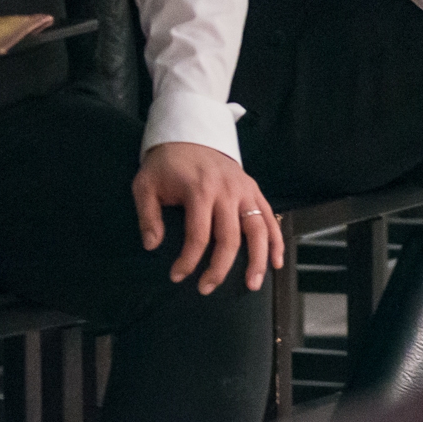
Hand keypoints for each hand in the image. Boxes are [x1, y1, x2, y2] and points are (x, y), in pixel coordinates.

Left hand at [131, 143, 282, 294]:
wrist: (188, 133)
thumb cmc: (165, 165)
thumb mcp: (145, 184)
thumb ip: (148, 215)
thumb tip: (152, 246)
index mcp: (199, 190)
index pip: (198, 235)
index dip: (188, 261)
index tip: (177, 276)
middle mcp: (226, 191)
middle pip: (230, 237)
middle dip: (219, 268)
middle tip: (206, 288)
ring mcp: (244, 189)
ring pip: (258, 229)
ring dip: (258, 259)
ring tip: (252, 284)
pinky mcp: (253, 188)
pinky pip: (269, 216)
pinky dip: (276, 240)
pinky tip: (276, 262)